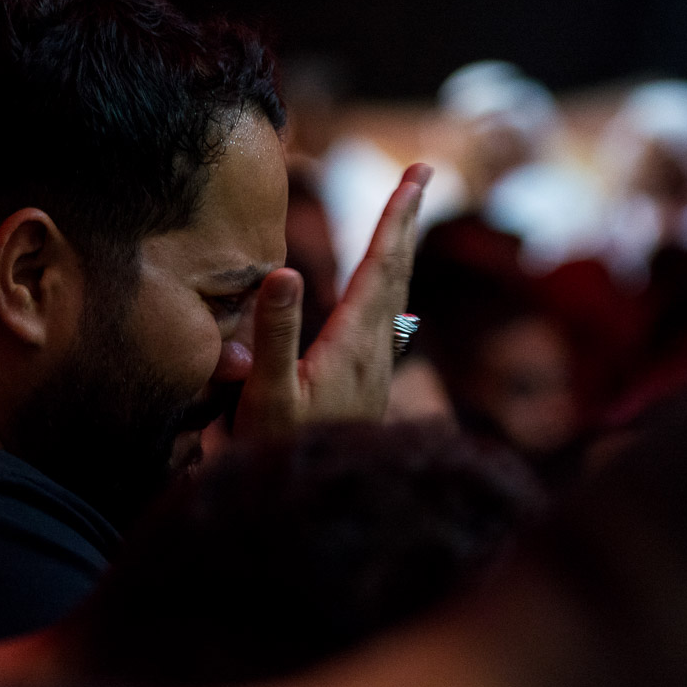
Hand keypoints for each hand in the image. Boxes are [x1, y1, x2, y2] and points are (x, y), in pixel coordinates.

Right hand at [234, 163, 431, 438]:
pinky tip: (382, 293)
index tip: (417, 174)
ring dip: (397, 251)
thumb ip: (275, 332)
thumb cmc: (282, 451)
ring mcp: (372, 367)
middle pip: (397, 271)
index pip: (381, 265)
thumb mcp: (266, 393)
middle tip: (420, 174)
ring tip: (401, 220)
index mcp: (353, 341)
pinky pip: (382, 317)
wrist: (314, 512)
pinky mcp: (364, 383)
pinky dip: (386, 284)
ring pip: (394, 295)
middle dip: (405, 220)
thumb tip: (288, 269)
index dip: (396, 216)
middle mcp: (373, 349)